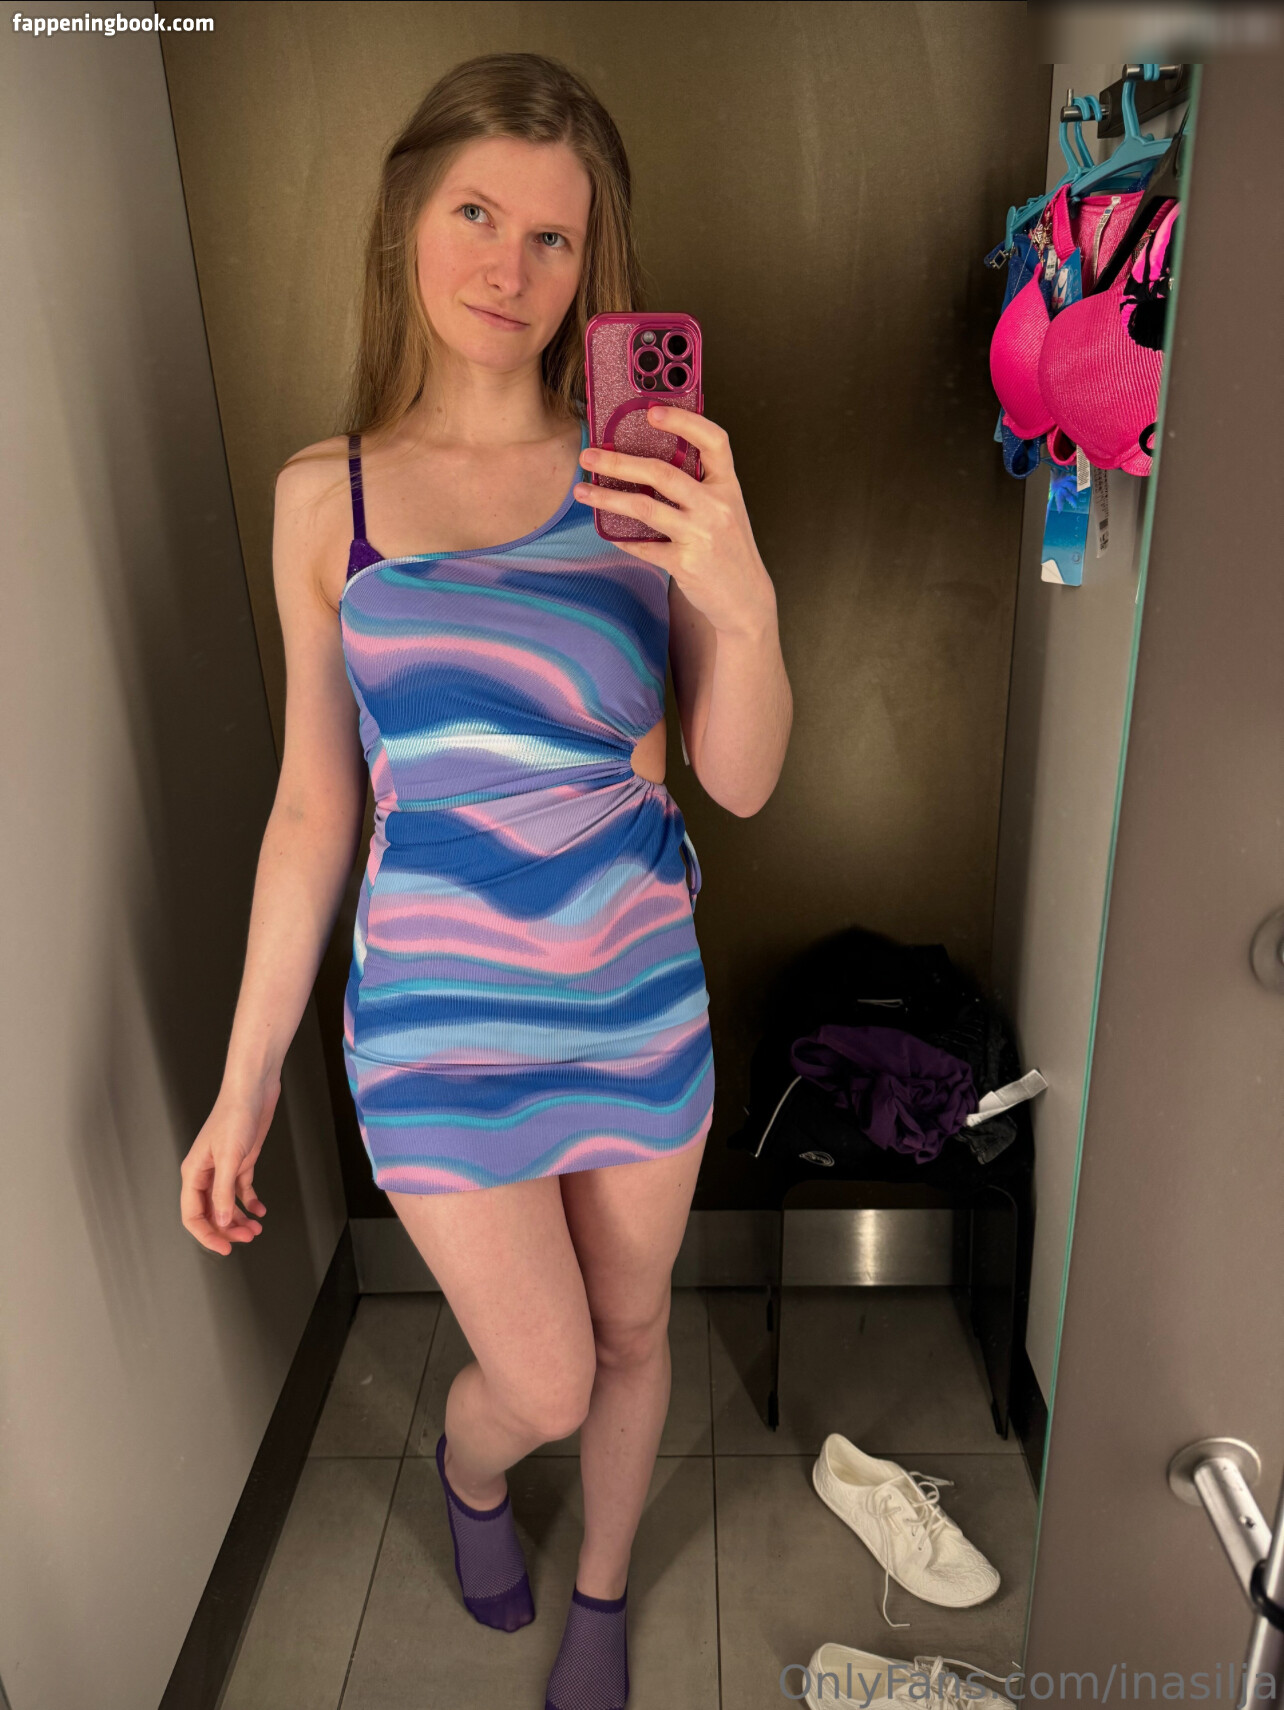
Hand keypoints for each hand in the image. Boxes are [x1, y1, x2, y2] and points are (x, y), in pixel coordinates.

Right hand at [180, 1083, 274, 1255]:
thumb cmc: (235, 1115)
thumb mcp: (230, 1157)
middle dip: (226, 1229)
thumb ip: (222, 1192)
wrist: (253, 1090)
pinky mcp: (241, 1162)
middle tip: (246, 1239)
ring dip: (239, 1219)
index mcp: (194, 1172)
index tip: (224, 1248)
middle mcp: (206, 1173)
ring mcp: (224, 1168)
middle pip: (210, 1213)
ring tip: (256, 1229)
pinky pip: (241, 1190)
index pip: (192, 1214)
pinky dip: (250, 1202)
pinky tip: (260, 1211)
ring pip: (226, 1205)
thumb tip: (218, 1222)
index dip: (206, 1235)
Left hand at [575, 407, 775, 636]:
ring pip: (644, 508)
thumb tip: (650, 461)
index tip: (652, 411)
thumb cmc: (729, 548)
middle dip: (619, 462)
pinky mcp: (685, 563)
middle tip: (589, 454)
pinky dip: (622, 539)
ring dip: (607, 498)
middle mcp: (716, 506)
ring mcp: (701, 535)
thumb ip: (700, 486)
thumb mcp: (726, 509)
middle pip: (662, 472)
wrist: (746, 598)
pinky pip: (643, 547)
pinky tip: (607, 533)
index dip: (684, 422)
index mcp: (728, 485)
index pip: (713, 441)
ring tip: (582, 490)